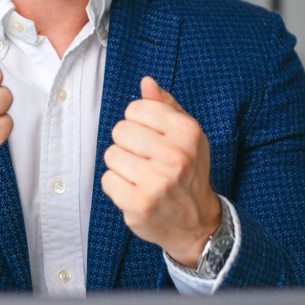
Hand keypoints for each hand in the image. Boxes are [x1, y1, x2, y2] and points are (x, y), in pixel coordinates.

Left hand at [102, 76, 221, 266]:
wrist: (197, 222)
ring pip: (111, 155)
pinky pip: (107, 181)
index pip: (136, 108)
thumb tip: (146, 82)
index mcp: (187, 132)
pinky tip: (136, 191)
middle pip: (120, 130)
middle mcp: (175, 156)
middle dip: (127, 144)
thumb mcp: (186, 135)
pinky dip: (117, 187)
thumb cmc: (188, 171)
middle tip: (146, 159)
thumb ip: (165, 106)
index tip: (152, 138)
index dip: (138, 122)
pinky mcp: (139, 204)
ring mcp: (157, 182)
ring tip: (141, 176)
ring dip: (121, 166)